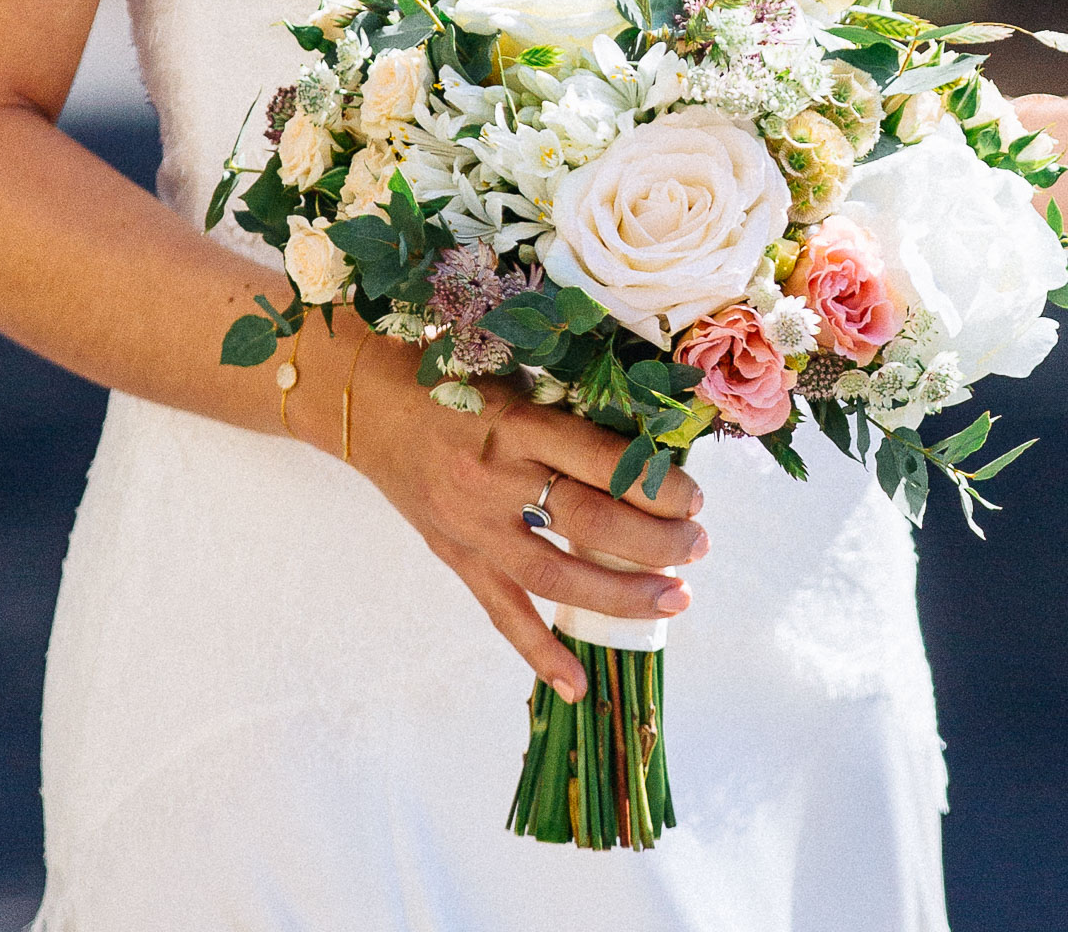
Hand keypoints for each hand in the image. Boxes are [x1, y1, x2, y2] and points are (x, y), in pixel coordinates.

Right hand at [347, 345, 708, 701]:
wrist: (368, 405)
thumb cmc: (457, 381)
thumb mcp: (519, 382)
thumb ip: (573, 419)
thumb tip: (654, 458)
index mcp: (516, 422)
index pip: (601, 461)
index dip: (656, 485)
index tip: (696, 498)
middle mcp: (494, 477)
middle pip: (588, 520)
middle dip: (655, 541)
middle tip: (698, 545)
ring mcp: (471, 525)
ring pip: (554, 574)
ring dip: (621, 594)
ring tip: (675, 599)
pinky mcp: (454, 555)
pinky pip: (501, 612)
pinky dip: (540, 652)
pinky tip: (578, 686)